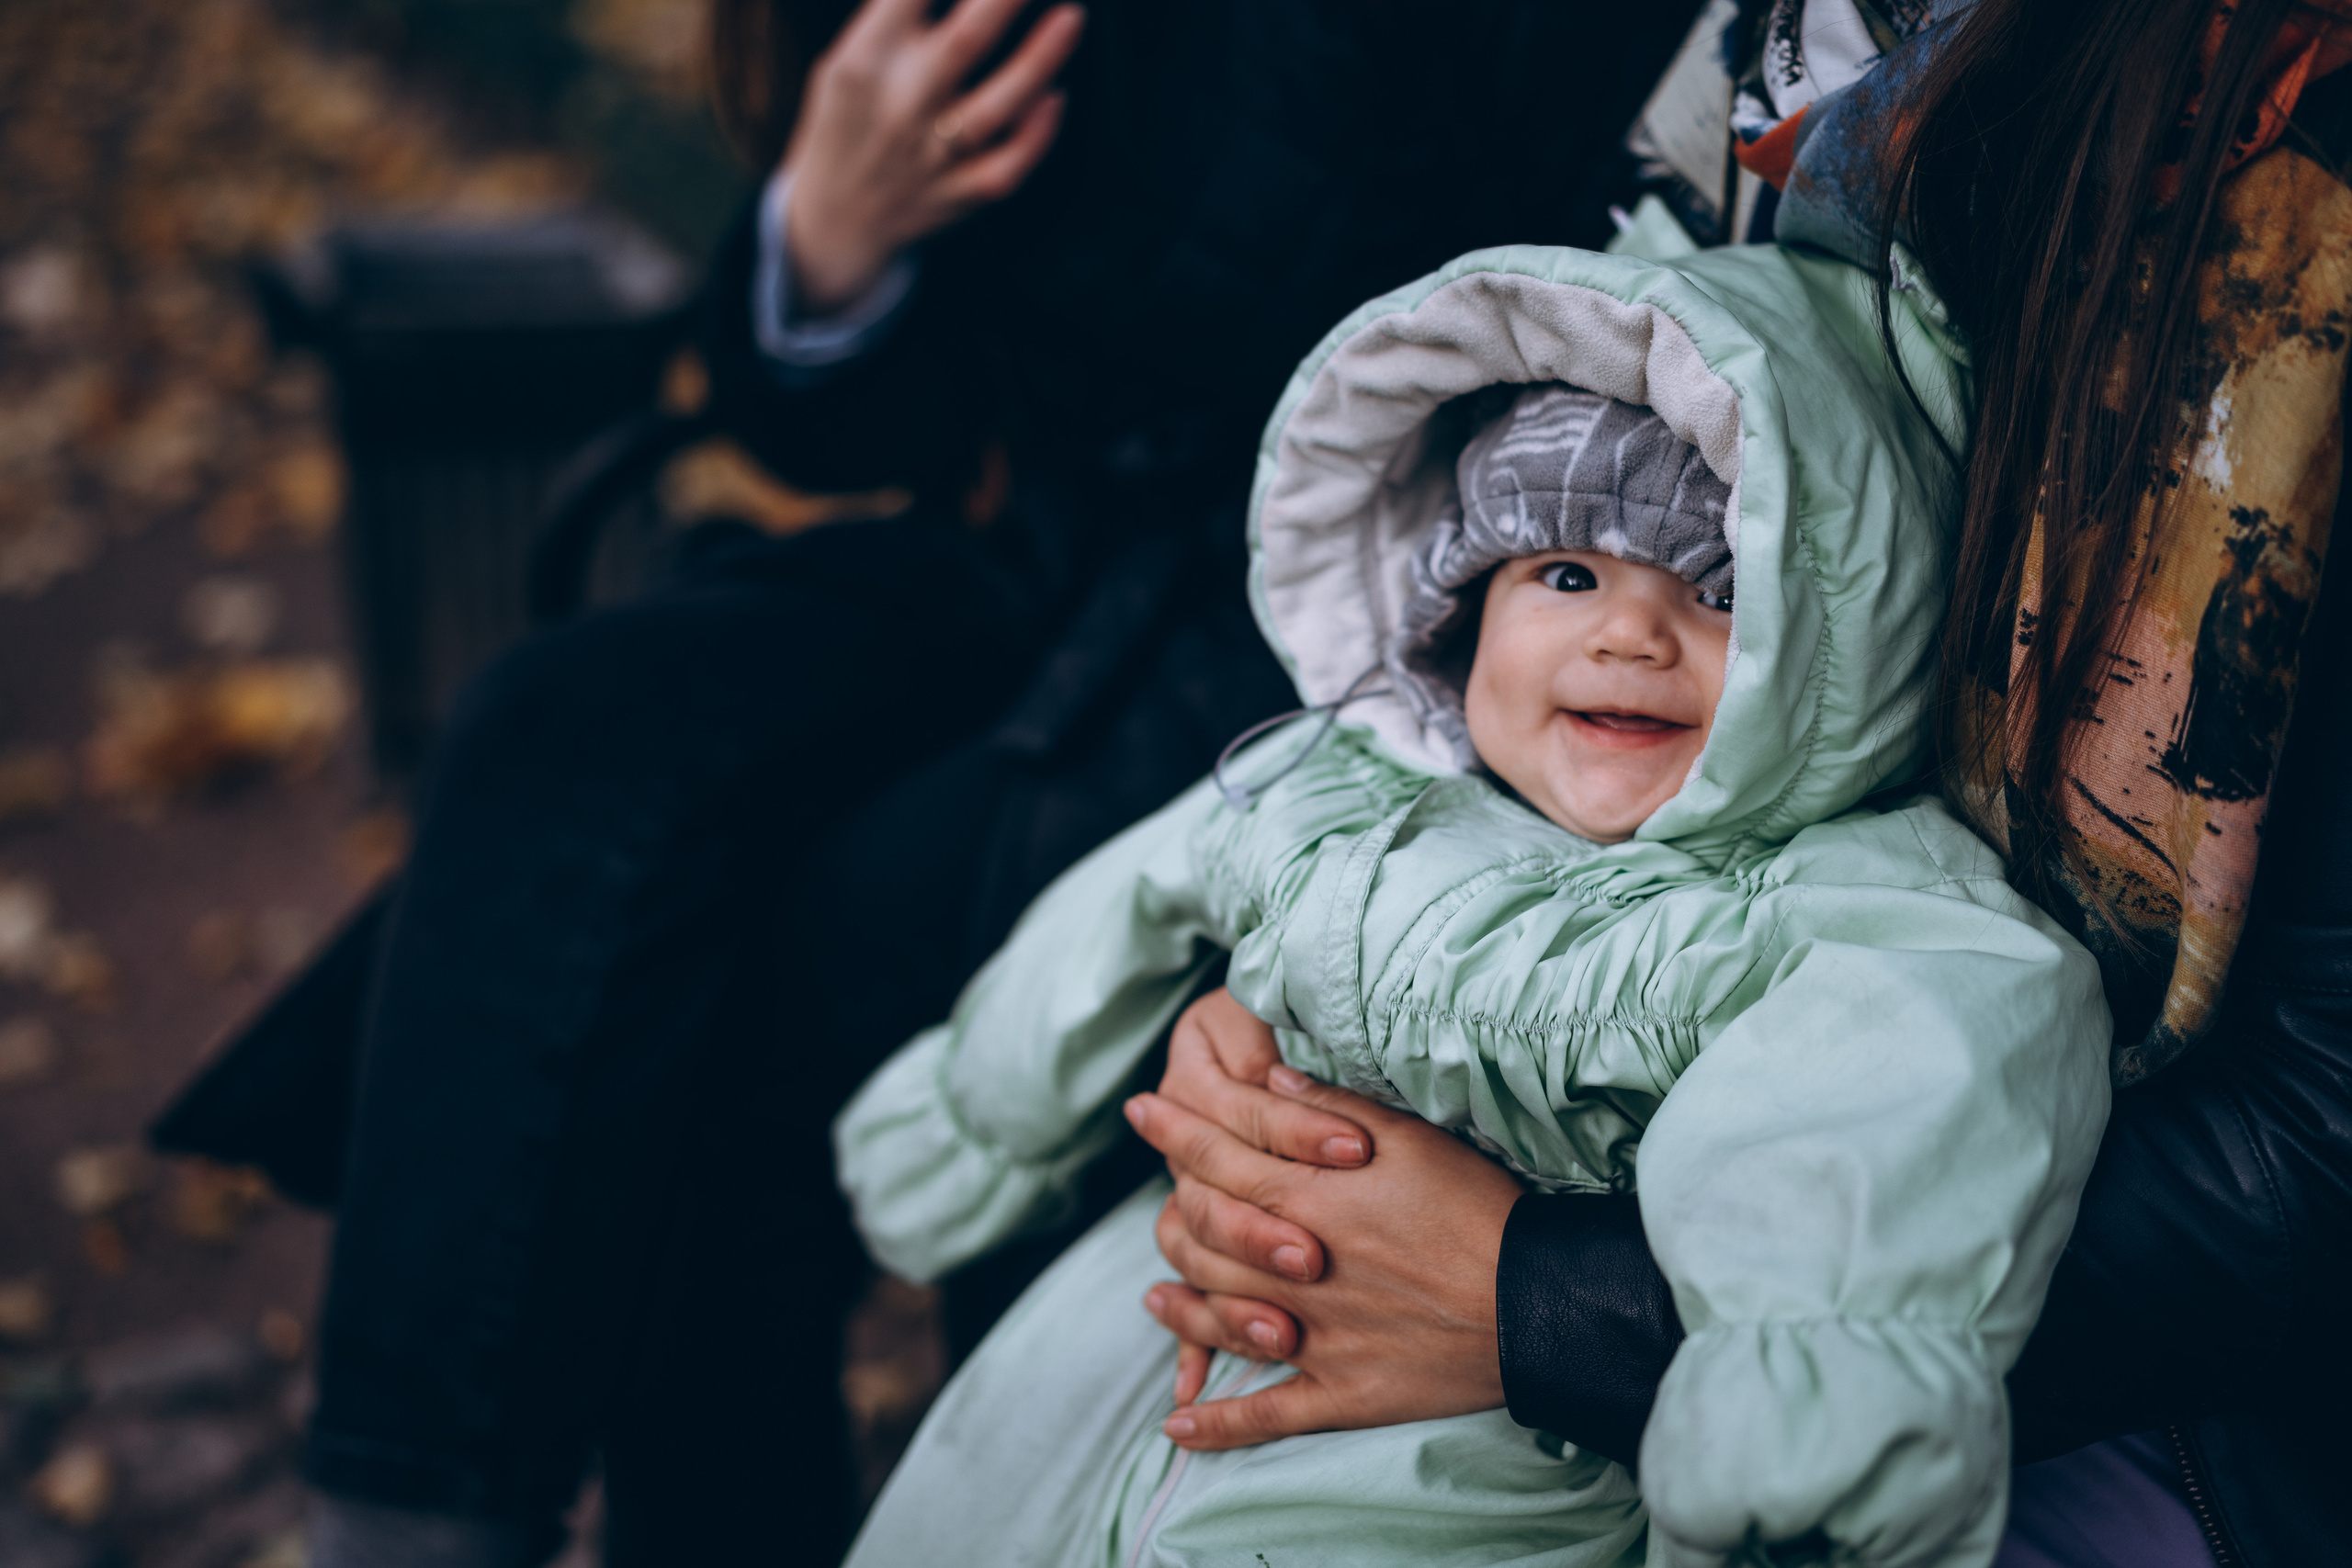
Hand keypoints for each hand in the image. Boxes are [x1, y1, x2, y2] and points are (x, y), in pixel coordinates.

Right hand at [782, 0, 1084, 311]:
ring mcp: (933, 156)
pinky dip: (1034, 136)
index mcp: (863, 63)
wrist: (831, 224)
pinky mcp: (959, 196)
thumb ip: (895, 17)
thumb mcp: (846, 60)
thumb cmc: (848, 121)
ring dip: (1040, 59)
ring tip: (1073, 15)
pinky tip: (1057, 99)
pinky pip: (1005, 167)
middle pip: (967, 40)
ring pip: (997, 106)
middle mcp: (901, 106)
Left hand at [1124, 992, 1522, 1449]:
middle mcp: (1293, 1268)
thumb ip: (1332, 1107)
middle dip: (1168, 1211)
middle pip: (1202, 1236)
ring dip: (1177, 1307)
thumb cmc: (1479, 1208)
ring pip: (1216, 1316)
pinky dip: (1214, 1423)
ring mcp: (1312, 1336)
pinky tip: (1176, 1426)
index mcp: (1307, 1197)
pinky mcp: (1339, 1393)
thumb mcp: (1411, 1137)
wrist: (1537, 1300)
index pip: (1215, 1156)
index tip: (1140, 1110)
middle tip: (1151, 1202)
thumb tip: (1270, 1075)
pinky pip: (1262, 1413)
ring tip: (1153, 1297)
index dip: (1172, 1130)